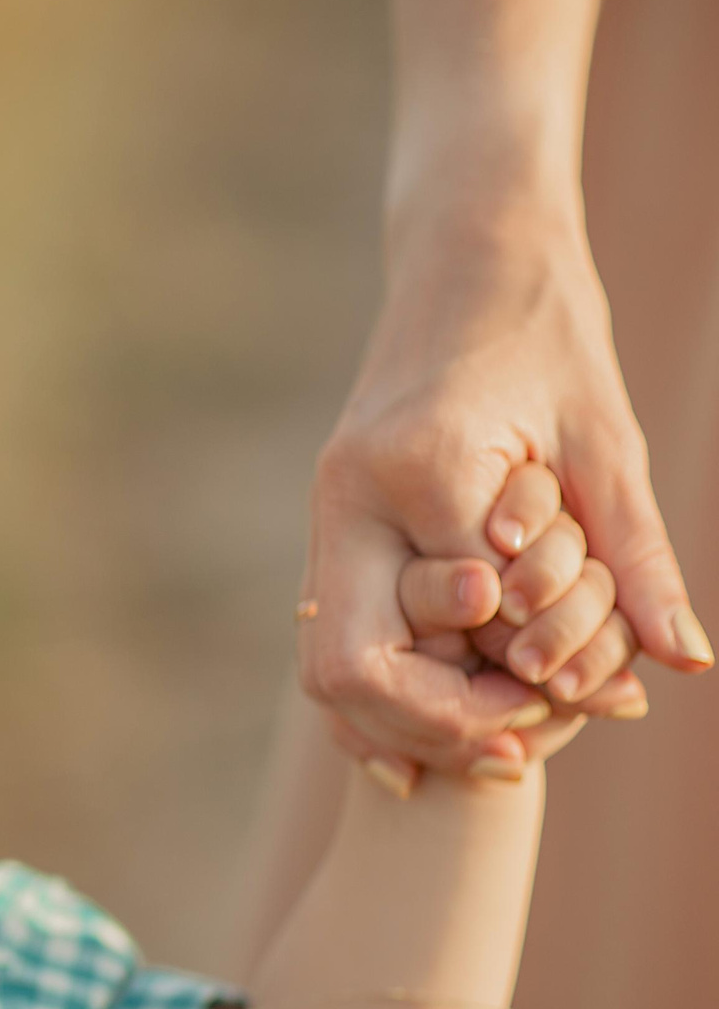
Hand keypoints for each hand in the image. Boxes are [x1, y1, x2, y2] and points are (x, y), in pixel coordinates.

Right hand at [301, 200, 706, 781]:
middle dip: (440, 724)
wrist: (466, 255)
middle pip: (354, 663)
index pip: (461, 612)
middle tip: (525, 752)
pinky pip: (333, 637)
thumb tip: (681, 662)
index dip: (517, 673)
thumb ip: (635, 554)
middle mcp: (352, 498)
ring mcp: (331, 513)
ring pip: (326, 664)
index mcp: (420, 465)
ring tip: (495, 750)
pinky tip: (424, 744)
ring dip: (404, 723)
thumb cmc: (548, 332)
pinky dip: (376, 700)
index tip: (584, 703)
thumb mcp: (607, 440)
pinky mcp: (336, 525)